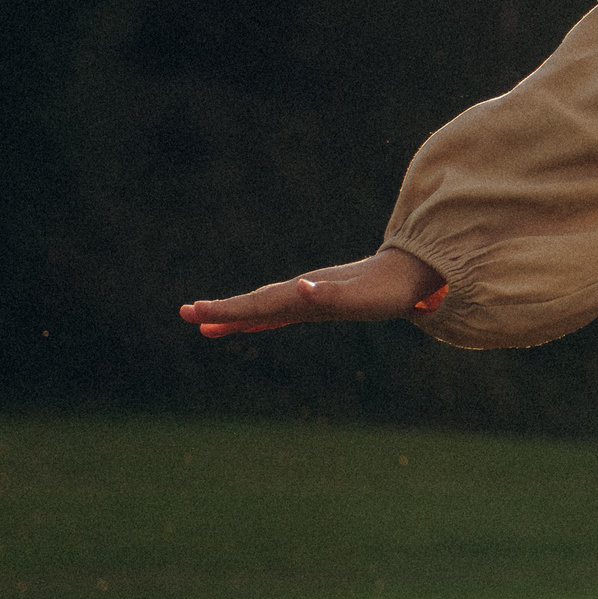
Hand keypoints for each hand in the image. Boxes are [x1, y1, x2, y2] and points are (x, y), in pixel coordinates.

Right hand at [179, 249, 446, 338]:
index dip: (227, 311)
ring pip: (263, 308)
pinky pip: (281, 312)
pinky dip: (260, 319)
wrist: (413, 273)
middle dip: (221, 311)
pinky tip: (250, 325)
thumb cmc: (388, 290)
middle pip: (254, 304)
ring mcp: (309, 296)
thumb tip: (301, 288)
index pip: (258, 304)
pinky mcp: (320, 301)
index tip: (195, 313)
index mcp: (304, 294)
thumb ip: (331, 294)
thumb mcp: (361, 298)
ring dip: (235, 317)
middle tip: (184, 315)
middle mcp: (302, 293)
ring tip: (204, 325)